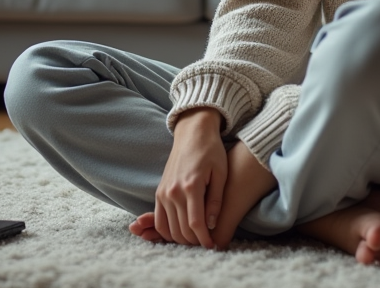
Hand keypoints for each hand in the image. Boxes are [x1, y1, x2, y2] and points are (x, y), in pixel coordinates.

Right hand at [152, 107, 226, 247]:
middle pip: (182, 230)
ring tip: (196, 239)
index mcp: (191, 186)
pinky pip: (159, 219)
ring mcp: (163, 192)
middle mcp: (173, 191)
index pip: (196, 224)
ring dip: (182, 239)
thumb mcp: (221, 173)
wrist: (193, 133)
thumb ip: (215, 200)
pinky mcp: (159, 192)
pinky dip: (168, 231)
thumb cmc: (211, 151)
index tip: (212, 246)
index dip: (204, 239)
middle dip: (195, 241)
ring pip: (169, 228)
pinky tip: (181, 232)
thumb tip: (211, 225)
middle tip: (206, 243)